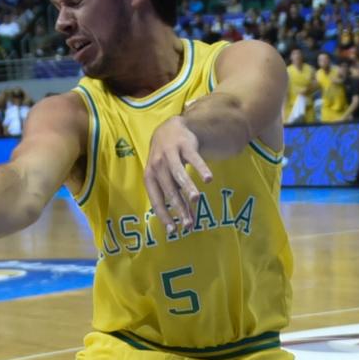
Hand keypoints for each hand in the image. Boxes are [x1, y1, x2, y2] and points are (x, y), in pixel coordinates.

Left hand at [145, 116, 212, 234]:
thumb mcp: (164, 178)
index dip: (164, 216)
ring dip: (188, 187)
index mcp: (150, 177)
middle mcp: (158, 166)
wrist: (169, 128)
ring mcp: (170, 155)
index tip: (173, 231)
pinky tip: (208, 179)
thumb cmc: (166, 160)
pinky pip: (194, 158)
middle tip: (188, 223)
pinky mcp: (185, 145)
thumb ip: (175, 198)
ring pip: (179, 175)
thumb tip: (187, 222)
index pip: (157, 200)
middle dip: (179, 208)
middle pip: (170, 191)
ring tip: (196, 200)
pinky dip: (201, 168)